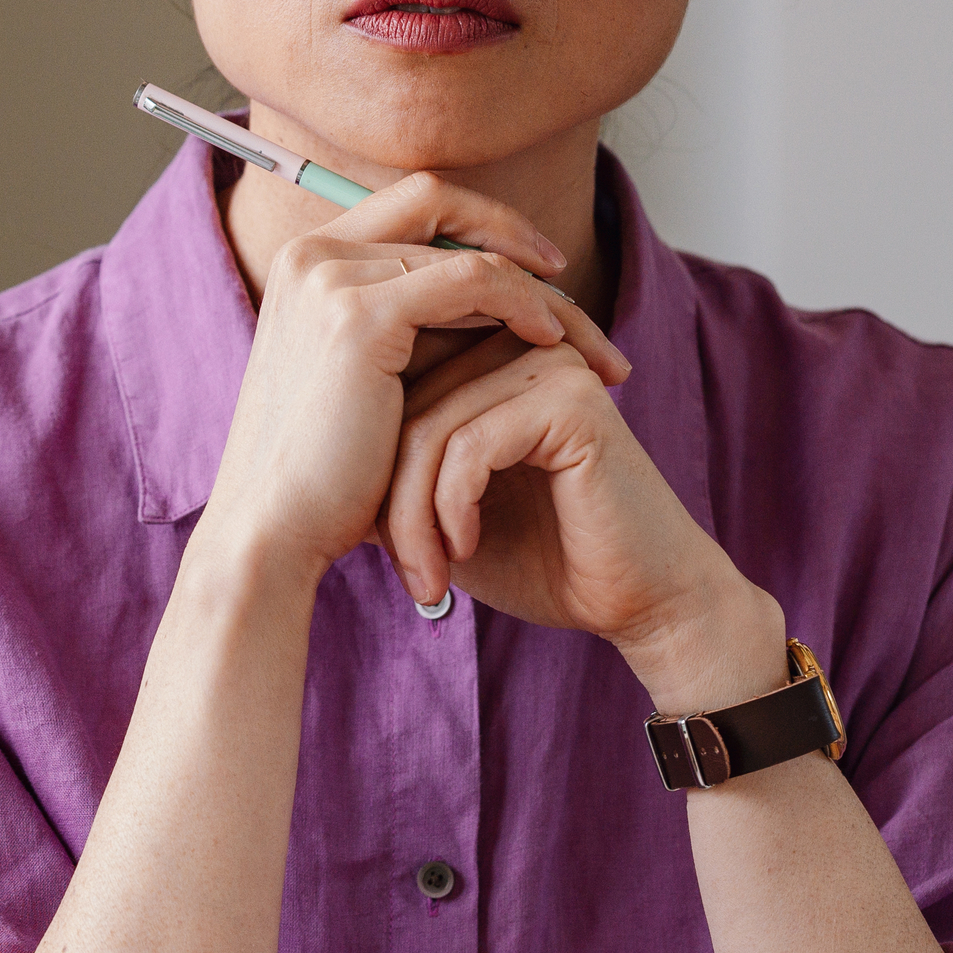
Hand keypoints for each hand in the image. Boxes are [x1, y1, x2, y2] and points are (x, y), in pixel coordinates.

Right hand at [198, 175, 629, 593]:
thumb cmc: (321, 478)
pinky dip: (523, 303)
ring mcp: (329, 278)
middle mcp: (309, 254)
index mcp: (304, 263)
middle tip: (572, 292)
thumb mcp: (364, 382)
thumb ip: (410, 331)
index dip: (481, 226)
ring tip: (585, 342)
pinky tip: (552, 341)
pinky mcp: (359, 315)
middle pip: (440, 204)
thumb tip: (493, 308)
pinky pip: (473, 280)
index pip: (411, 206)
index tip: (541, 274)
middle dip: (516, 238)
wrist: (271, 531)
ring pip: (469, 250)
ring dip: (540, 290)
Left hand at [381, 329, 781, 706]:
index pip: (391, 393)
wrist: (636, 603)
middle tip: (406, 572)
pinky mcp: (571, 401)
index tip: (378, 545)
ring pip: (429, 427)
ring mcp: (548, 367)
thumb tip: (317, 462)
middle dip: (388, 501)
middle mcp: (517, 349)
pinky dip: (451, 508)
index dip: (372, 472)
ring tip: (427, 575)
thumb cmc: (540, 561)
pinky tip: (463, 550)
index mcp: (488, 362)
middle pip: (403, 405)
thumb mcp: (442, 513)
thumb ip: (394, 471)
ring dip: (414, 515)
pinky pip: (470, 445)